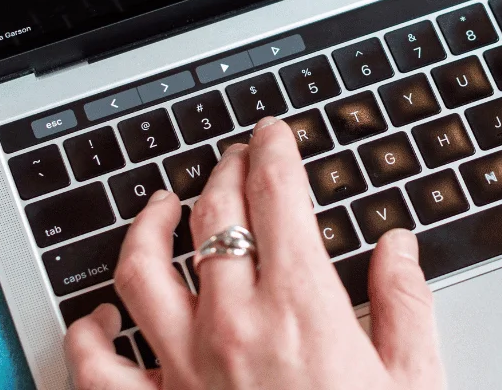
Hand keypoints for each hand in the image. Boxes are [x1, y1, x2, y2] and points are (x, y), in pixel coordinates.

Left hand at [64, 117, 445, 389]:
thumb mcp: (413, 380)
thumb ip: (404, 303)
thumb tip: (397, 246)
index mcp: (302, 310)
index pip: (276, 197)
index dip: (272, 151)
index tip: (272, 135)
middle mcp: (233, 327)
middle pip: (212, 215)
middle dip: (225, 169)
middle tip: (236, 157)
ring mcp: (182, 369)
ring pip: (140, 269)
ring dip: (148, 224)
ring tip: (162, 204)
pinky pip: (94, 363)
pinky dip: (87, 330)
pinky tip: (101, 313)